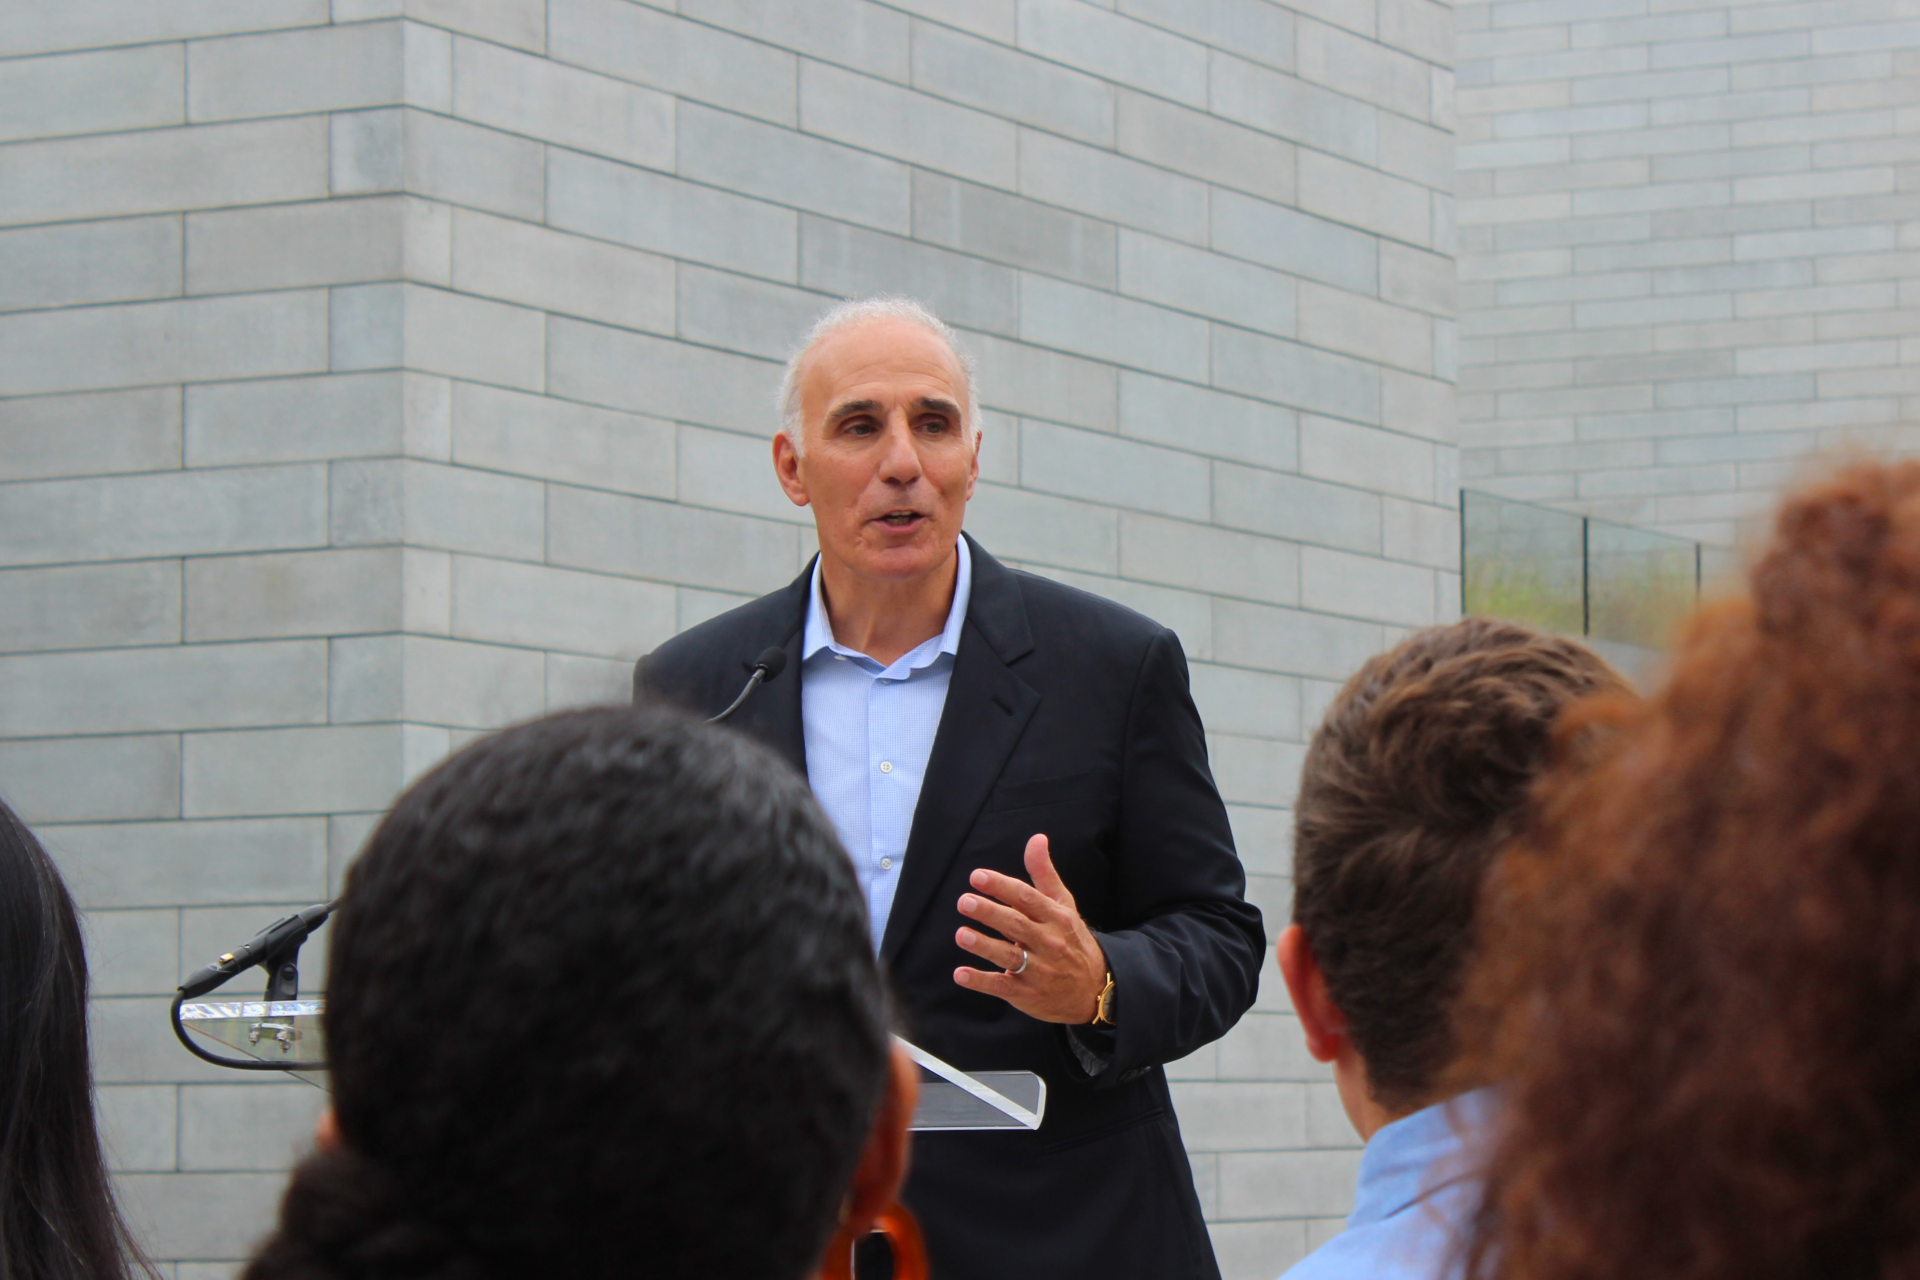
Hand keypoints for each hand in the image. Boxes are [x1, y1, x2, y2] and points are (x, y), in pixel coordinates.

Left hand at [953, 834, 1108, 1023]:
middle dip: (990, 912)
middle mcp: (1048, 942)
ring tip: (961, 934)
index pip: (1027, 898)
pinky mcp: (1027, 993)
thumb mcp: (1063, 905)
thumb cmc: (1071, 939)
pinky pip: (1002, 986)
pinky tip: (960, 974)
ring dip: (984, 946)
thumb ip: (1044, 873)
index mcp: (1056, 918)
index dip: (1002, 886)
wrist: (1094, 989)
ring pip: (1008, 956)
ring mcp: (1038, 970)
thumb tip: (1036, 838)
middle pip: (1016, 925)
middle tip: (964, 901)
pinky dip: (981, 981)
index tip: (977, 876)